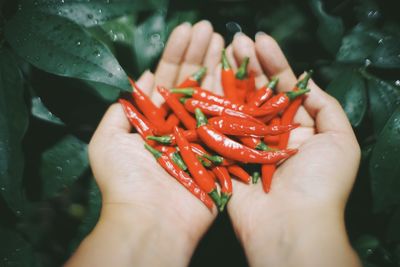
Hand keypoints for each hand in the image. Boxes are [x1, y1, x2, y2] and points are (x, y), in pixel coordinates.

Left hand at [66, 21, 223, 266]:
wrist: (151, 221)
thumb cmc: (126, 182)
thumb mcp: (107, 141)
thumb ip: (123, 110)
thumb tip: (142, 80)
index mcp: (156, 121)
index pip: (168, 80)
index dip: (176, 54)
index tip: (187, 30)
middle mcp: (181, 126)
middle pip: (192, 83)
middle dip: (199, 54)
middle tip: (208, 27)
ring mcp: (204, 137)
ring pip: (212, 95)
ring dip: (217, 66)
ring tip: (224, 38)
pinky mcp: (223, 151)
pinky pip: (230, 120)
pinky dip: (235, 96)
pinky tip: (240, 70)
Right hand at [225, 32, 360, 266]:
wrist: (290, 225)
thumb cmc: (320, 183)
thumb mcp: (340, 140)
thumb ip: (325, 107)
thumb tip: (305, 81)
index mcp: (298, 129)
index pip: (283, 88)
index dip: (274, 63)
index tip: (261, 41)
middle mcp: (271, 134)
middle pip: (257, 93)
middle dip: (248, 66)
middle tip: (236, 41)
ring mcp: (246, 144)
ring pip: (236, 106)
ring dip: (229, 79)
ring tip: (221, 51)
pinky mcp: (226, 156)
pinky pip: (218, 128)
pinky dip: (211, 107)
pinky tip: (205, 83)